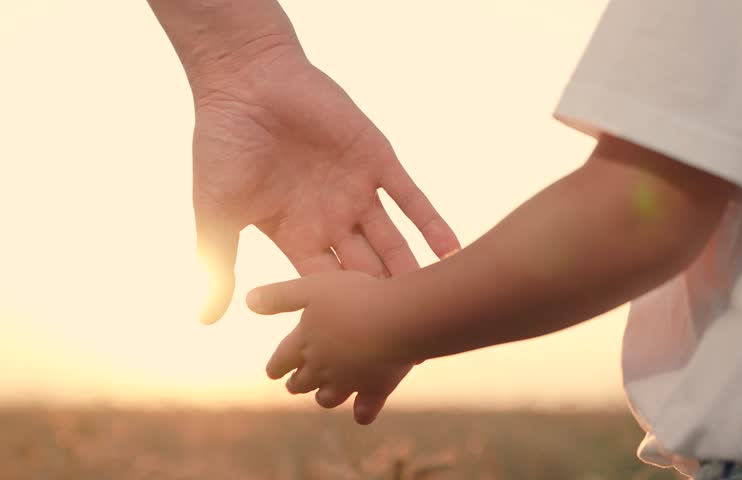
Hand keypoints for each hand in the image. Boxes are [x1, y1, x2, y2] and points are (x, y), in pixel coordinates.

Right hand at [190, 46, 459, 324]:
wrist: (246, 82)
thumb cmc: (223, 147)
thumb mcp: (216, 214)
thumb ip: (219, 265)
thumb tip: (206, 319)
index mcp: (298, 237)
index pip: (326, 289)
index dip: (343, 319)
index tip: (365, 352)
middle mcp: (332, 220)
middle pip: (367, 273)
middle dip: (386, 304)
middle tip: (414, 338)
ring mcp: (356, 192)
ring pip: (393, 240)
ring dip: (414, 270)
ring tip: (438, 301)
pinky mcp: (376, 160)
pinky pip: (409, 197)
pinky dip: (430, 222)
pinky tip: (451, 247)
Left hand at [246, 271, 412, 424]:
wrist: (397, 318)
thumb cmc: (355, 297)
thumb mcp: (312, 287)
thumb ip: (280, 296)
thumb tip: (249, 300)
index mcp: (304, 343)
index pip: (281, 360)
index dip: (276, 366)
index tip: (272, 371)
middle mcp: (322, 368)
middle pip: (301, 382)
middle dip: (296, 382)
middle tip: (294, 383)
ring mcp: (348, 382)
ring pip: (328, 398)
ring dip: (323, 396)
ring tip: (324, 394)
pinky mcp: (375, 389)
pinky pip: (365, 409)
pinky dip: (361, 412)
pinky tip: (361, 412)